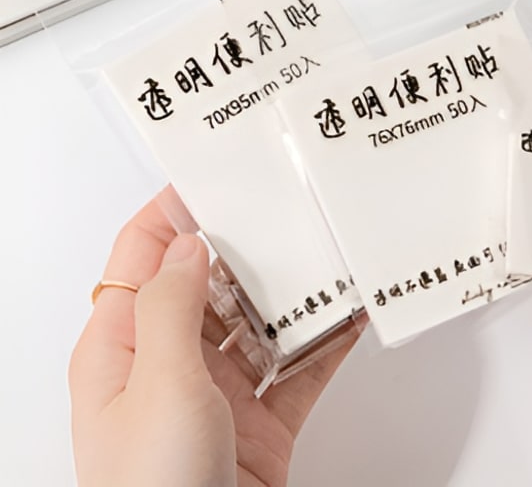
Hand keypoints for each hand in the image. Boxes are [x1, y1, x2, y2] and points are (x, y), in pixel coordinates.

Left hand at [70, 189, 361, 486]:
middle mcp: (169, 360)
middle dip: (246, 246)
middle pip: (208, 280)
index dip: (172, 210)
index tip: (213, 175)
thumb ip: (172, 303)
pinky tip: (348, 315)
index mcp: (123, 344)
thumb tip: (187, 241)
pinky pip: (297, 363)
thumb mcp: (158, 383)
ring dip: (292, 291)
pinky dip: (324, 339)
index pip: (141, 253)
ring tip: (324, 255)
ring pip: (258, 318)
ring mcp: (217, 389)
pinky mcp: (261, 416)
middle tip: (283, 211)